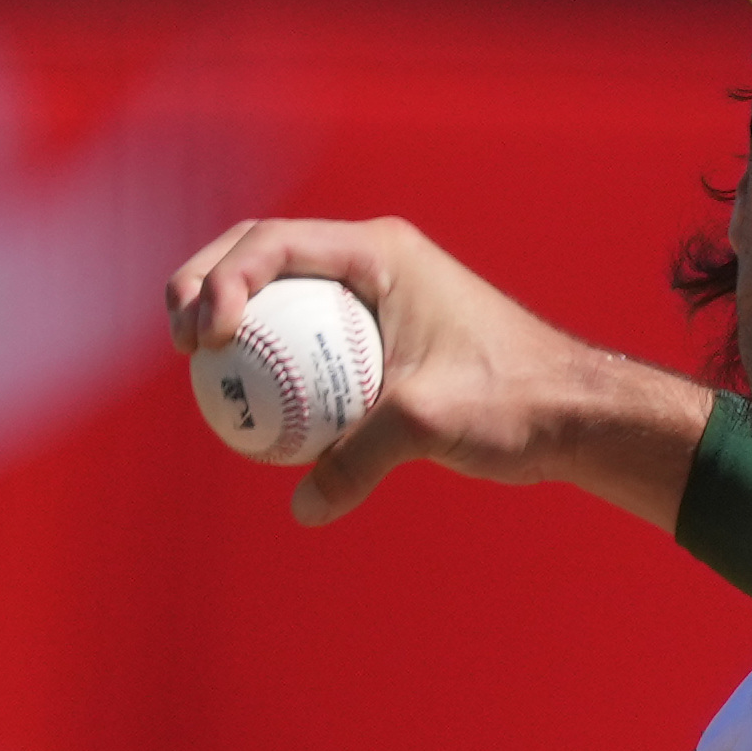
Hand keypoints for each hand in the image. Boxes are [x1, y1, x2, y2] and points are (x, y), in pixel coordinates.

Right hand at [163, 214, 714, 526]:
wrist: (574, 413)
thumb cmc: (514, 400)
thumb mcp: (431, 424)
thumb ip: (361, 458)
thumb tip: (304, 506)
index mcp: (381, 253)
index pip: (274, 244)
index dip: (222, 278)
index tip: (207, 336)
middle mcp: (372, 261)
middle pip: (260, 254)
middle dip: (204, 283)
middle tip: (178, 343)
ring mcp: (372, 297)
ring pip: (278, 294)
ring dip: (228, 316)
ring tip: (195, 365)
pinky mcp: (377, 337)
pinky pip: (305, 338)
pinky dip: (269, 359)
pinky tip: (246, 405)